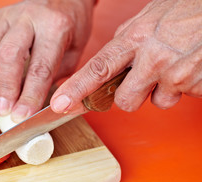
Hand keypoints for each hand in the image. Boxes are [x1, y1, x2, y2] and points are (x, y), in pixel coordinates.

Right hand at [0, 0, 94, 121]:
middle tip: (3, 111)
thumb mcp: (73, 54)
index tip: (21, 116)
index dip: (29, 95)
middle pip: (8, 55)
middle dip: (4, 88)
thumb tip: (33, 107)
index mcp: (55, 26)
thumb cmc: (70, 29)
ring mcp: (7, 15)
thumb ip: (54, 77)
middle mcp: (28, 17)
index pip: (40, 67)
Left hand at [51, 0, 201, 112]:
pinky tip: (189, 66)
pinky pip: (180, 97)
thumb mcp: (150, 16)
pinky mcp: (194, 85)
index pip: (97, 69)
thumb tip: (111, 58)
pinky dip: (184, 87)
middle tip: (144, 78)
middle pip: (124, 101)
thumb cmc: (189, 9)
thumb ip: (127, 39)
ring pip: (155, 102)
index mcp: (135, 37)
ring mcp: (174, 74)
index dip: (76, 89)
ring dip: (161, 90)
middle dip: (130, 96)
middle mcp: (151, 59)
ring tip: (174, 65)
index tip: (60, 104)